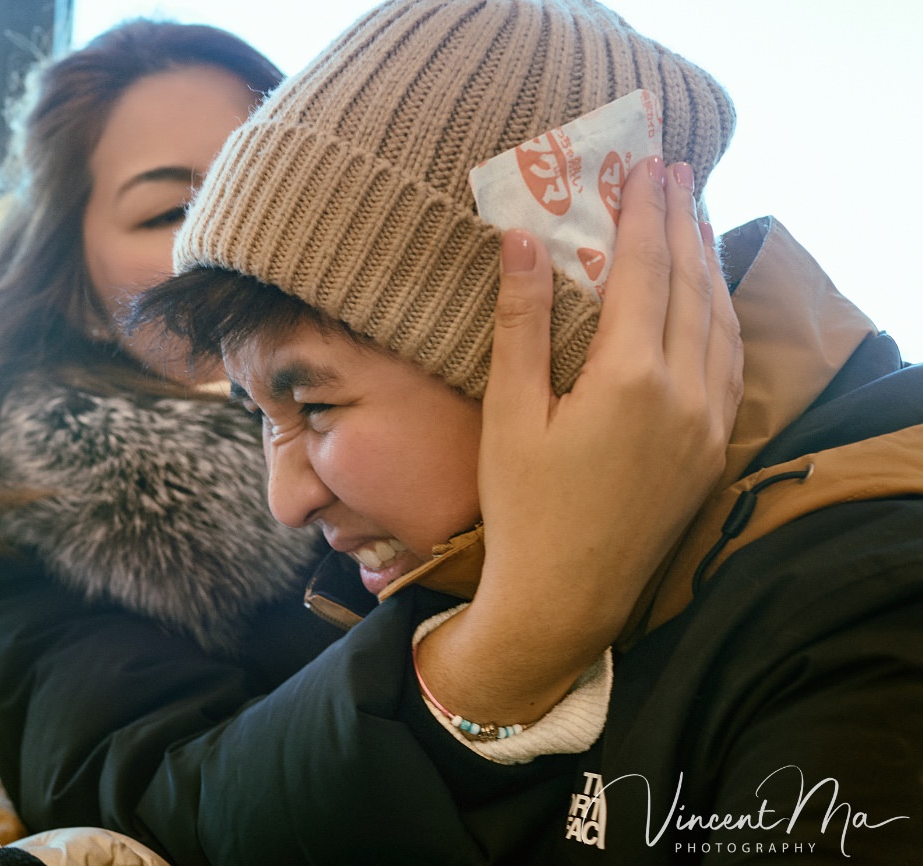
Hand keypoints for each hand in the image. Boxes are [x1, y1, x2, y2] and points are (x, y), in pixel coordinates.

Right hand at [417, 156, 741, 723]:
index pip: (645, 272)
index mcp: (631, 379)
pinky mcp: (712, 450)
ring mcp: (707, 423)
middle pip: (691, 286)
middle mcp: (684, 393)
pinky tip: (710, 301)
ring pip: (720, 321)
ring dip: (708, 264)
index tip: (643, 165)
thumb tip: (520, 241)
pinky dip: (721, 316)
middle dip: (682, 223)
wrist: (564, 600)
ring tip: (695, 219)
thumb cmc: (523, 510)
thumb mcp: (510, 415)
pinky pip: (729, 362)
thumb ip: (522, 324)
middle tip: (674, 172)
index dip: (643, 214)